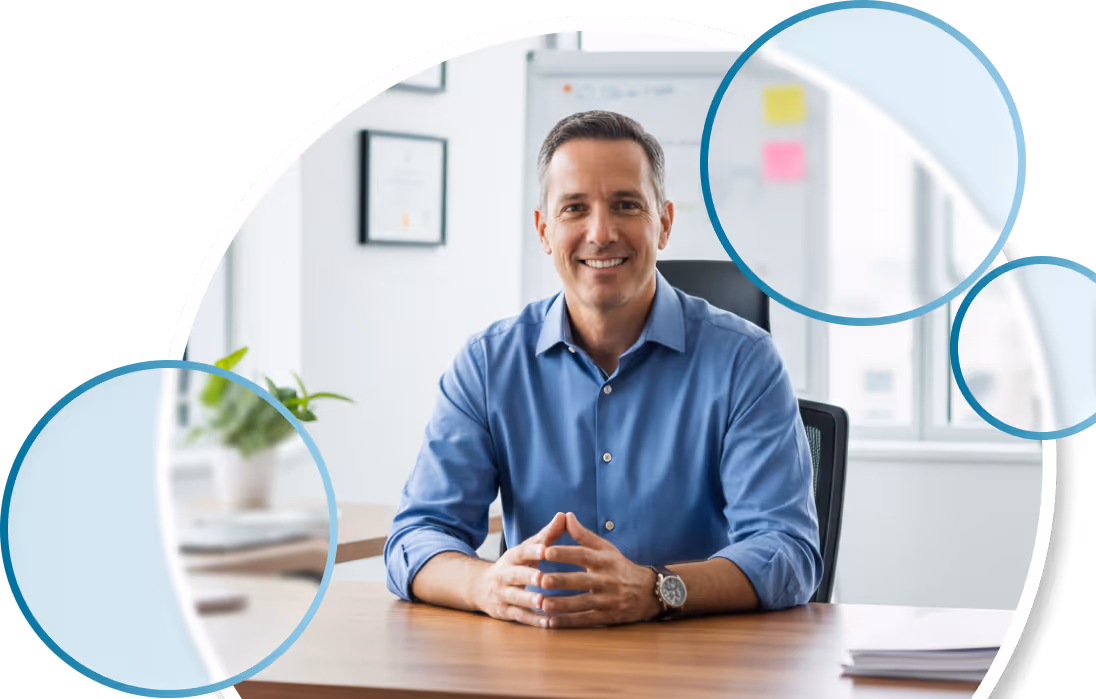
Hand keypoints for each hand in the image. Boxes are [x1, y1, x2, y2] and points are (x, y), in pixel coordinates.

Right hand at [472, 512, 565, 627]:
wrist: (480, 586)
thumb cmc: (513, 565)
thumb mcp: (526, 549)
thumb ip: (546, 535)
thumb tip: (564, 515)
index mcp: (512, 557)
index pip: (521, 552)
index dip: (532, 550)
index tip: (545, 549)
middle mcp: (504, 575)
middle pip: (515, 575)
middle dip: (528, 576)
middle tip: (542, 578)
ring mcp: (503, 594)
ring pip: (516, 598)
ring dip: (529, 600)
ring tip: (544, 602)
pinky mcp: (504, 612)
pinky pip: (519, 617)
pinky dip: (533, 621)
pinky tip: (547, 623)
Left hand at [540, 512, 661, 627]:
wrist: (649, 592)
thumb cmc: (620, 567)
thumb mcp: (606, 548)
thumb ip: (584, 535)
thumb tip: (566, 516)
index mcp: (605, 561)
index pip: (583, 555)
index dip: (565, 553)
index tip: (546, 551)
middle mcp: (607, 580)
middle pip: (581, 581)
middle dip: (561, 581)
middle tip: (540, 580)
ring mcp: (608, 600)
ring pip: (581, 603)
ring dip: (560, 605)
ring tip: (541, 604)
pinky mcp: (607, 617)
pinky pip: (585, 620)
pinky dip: (568, 622)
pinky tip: (551, 623)